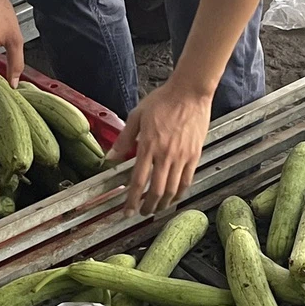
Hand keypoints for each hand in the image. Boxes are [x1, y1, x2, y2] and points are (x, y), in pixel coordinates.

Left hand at [109, 78, 213, 215]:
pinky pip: (187, 180)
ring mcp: (182, 157)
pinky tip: (174, 197)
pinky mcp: (194, 155)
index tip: (127, 211)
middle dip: (147, 206)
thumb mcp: (137, 115)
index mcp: (148, 146)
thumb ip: (123, 139)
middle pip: (156, 191)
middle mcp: (165, 155)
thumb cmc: (164, 100)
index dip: (132, 200)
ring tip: (156, 209)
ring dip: (163, 204)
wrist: (190, 92)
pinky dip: (180, 193)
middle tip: (141, 213)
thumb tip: (110, 157)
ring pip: (172, 190)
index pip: (138, 181)